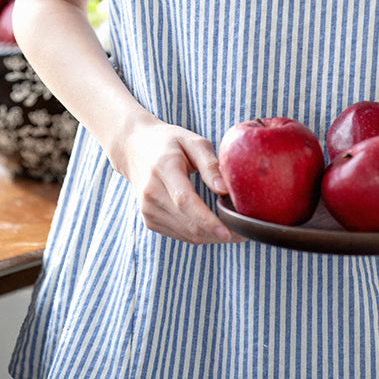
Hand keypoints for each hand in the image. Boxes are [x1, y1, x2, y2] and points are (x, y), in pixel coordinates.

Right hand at [117, 116, 241, 244]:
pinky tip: (213, 226)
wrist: (134, 148)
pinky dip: (200, 235)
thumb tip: (225, 190)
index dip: (208, 220)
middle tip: (244, 232)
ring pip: (187, 234)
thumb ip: (210, 165)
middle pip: (188, 223)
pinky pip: (181, 235)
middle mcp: (151, 192)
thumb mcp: (193, 142)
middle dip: (219, 233)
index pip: (185, 201)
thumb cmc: (169, 142)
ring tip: (234, 228)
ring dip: (212, 237)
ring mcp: (147, 209)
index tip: (229, 232)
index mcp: (163, 168)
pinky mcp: (149, 220)